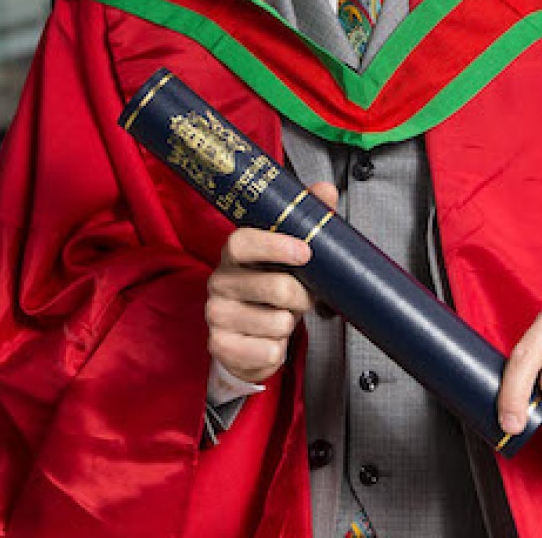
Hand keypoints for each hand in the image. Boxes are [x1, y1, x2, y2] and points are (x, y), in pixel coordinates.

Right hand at [205, 182, 339, 383]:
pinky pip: (269, 351)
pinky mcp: (220, 346)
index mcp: (233, 254)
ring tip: (278, 318)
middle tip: (303, 298)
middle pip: (274, 286)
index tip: (305, 252)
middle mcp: (218, 282)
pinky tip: (268, 340)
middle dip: (302, 296)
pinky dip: (278, 349)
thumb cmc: (268, 292)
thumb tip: (325, 189)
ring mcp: (216, 315)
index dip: (274, 245)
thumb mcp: (288, 258)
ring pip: (278, 322)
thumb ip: (306, 220)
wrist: (247, 340)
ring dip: (289, 325)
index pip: (242, 241)